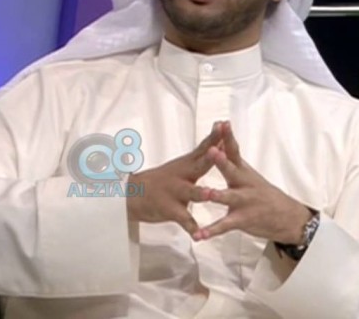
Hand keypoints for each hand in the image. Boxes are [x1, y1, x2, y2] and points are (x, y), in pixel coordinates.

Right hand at [126, 122, 222, 237]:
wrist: (133, 194)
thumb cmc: (163, 179)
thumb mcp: (181, 165)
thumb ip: (200, 157)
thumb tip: (219, 141)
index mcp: (186, 164)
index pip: (203, 148)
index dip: (214, 137)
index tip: (225, 124)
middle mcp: (181, 175)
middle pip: (198, 166)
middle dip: (210, 159)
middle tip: (220, 152)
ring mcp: (174, 193)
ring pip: (190, 193)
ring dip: (200, 193)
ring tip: (210, 194)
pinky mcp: (169, 210)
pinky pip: (182, 219)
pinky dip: (191, 227)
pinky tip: (198, 234)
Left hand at [195, 121, 312, 243]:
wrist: (287, 217)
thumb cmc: (262, 193)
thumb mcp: (249, 174)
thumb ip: (233, 160)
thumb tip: (219, 141)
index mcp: (243, 172)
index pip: (234, 150)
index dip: (228, 137)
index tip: (222, 123)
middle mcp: (245, 184)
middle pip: (232, 170)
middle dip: (221, 161)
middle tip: (212, 150)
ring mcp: (244, 202)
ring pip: (229, 198)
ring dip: (217, 195)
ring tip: (206, 194)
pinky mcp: (242, 220)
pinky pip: (224, 226)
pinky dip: (211, 231)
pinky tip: (199, 236)